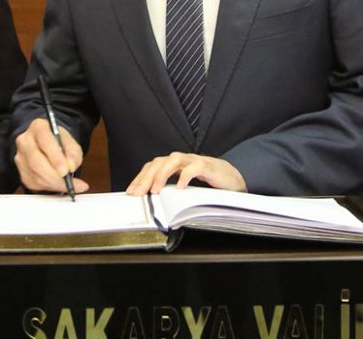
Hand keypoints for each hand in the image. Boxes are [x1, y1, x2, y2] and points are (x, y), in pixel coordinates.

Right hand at [14, 117, 89, 194]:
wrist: (47, 145)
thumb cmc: (59, 142)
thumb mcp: (70, 142)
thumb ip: (73, 152)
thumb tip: (71, 166)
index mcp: (38, 127)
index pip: (44, 140)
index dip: (55, 157)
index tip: (66, 170)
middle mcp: (25, 141)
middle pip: (36, 161)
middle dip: (54, 175)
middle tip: (69, 183)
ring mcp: (20, 158)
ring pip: (35, 175)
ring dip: (54, 183)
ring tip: (69, 185)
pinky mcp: (21, 172)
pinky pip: (35, 184)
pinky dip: (50, 187)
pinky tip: (59, 184)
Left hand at [125, 153, 245, 195]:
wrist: (232, 178)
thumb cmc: (207, 183)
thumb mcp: (185, 188)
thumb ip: (171, 191)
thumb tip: (151, 203)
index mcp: (174, 165)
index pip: (152, 167)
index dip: (140, 178)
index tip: (131, 192)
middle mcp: (182, 160)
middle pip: (159, 162)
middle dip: (146, 178)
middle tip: (138, 193)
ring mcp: (194, 161)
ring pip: (173, 160)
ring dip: (162, 174)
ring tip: (156, 189)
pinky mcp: (207, 166)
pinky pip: (194, 167)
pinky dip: (185, 176)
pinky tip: (180, 187)